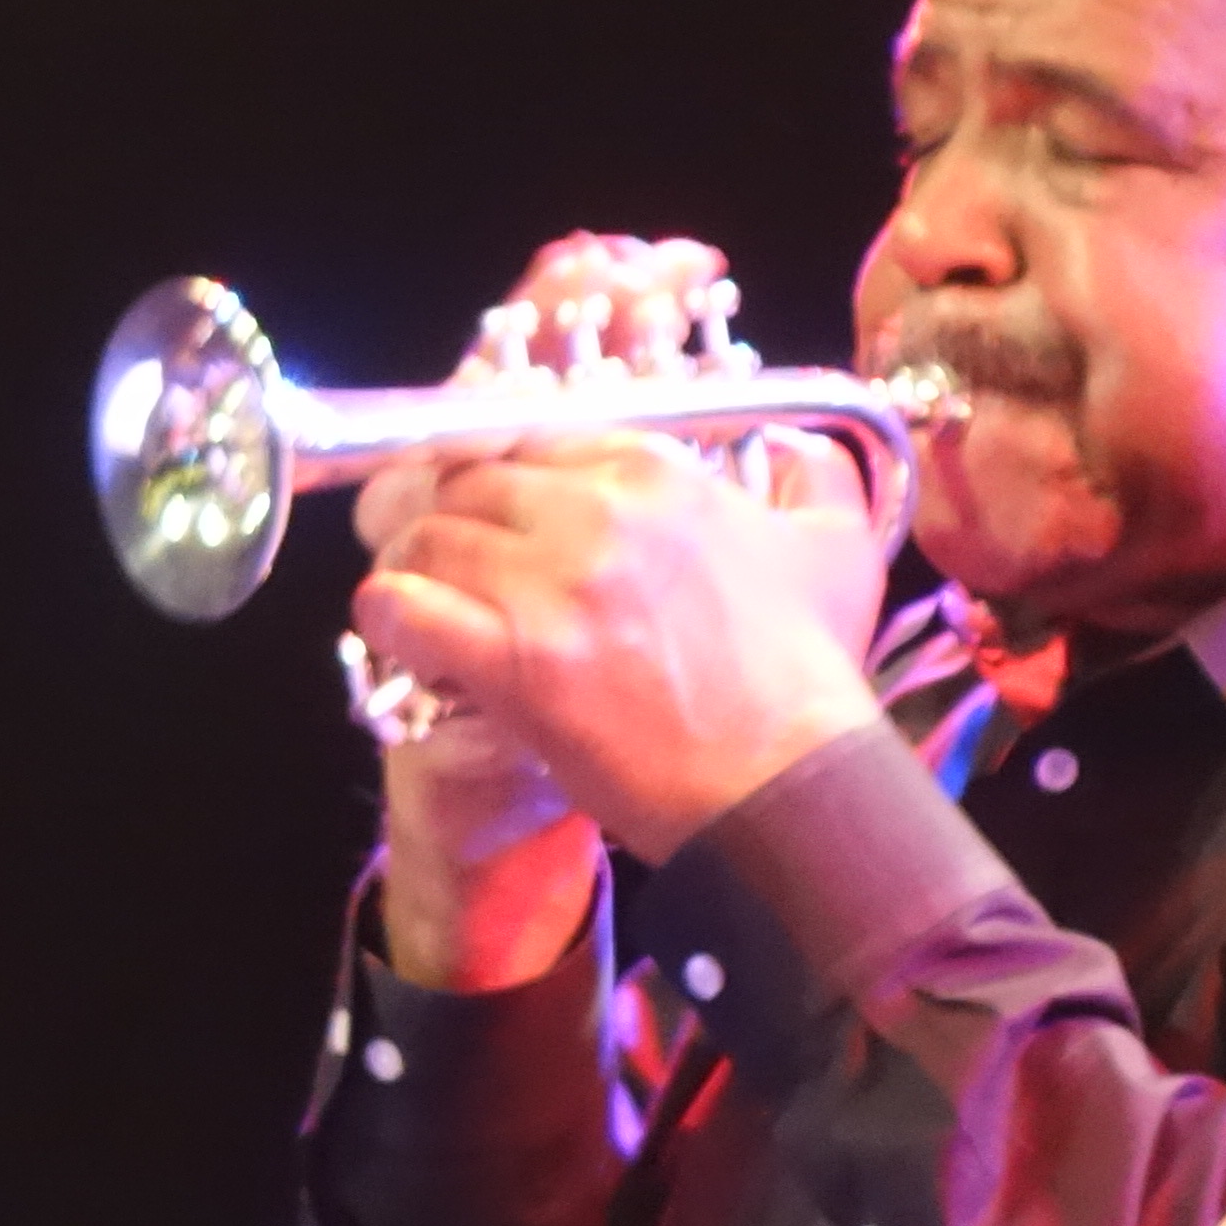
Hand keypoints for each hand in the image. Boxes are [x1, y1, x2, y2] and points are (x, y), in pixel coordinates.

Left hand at [353, 230, 747, 988]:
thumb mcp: (838, 551)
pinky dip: (386, 616)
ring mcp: (549, 584)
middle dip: (440, 516)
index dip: (499, 478)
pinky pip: (404, 608)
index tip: (494, 514)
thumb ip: (812, 476)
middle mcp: (594, 512)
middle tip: (438, 559)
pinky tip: (401, 636)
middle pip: (466, 483)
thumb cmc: (812, 674)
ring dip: (408, 567)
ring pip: (425, 538)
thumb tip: (787, 442)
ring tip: (416, 602)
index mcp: (655, 473)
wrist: (787, 784)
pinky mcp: (513, 658)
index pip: (529, 440)